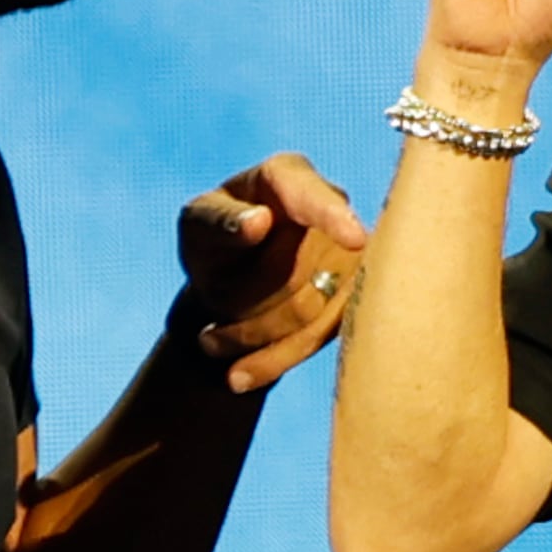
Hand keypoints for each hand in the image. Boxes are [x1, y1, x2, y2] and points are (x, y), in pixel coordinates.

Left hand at [177, 151, 369, 393]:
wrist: (228, 278)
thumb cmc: (211, 237)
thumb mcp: (198, 223)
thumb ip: (220, 220)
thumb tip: (260, 222)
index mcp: (290, 177)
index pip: (314, 196)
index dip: (333, 218)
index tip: (353, 240)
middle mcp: (333, 211)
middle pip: (305, 270)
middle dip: (251, 302)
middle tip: (205, 318)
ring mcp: (352, 258)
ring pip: (314, 312)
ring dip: (256, 335)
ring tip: (210, 343)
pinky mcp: (353, 299)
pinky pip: (321, 337)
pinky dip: (275, 359)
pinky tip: (238, 375)